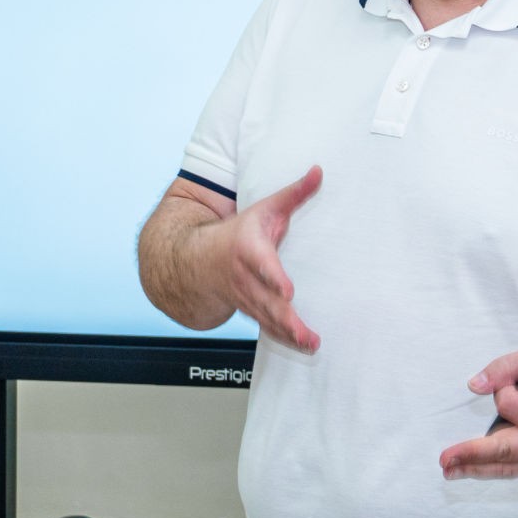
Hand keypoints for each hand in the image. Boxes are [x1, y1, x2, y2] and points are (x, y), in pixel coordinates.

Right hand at [206, 165, 322, 352]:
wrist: (197, 260)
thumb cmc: (239, 232)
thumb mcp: (264, 208)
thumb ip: (294, 193)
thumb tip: (319, 170)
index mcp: (249, 249)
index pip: (262, 264)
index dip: (274, 278)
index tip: (288, 290)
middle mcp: (246, 278)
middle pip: (267, 300)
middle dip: (285, 317)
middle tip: (304, 331)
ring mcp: (247, 298)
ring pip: (268, 319)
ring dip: (289, 333)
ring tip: (310, 343)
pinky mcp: (252, 312)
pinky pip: (269, 328)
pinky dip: (285, 340)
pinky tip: (304, 347)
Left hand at [438, 345, 517, 479]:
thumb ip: (505, 368)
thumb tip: (474, 386)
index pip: (510, 403)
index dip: (504, 387)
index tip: (515, 380)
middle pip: (504, 449)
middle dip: (472, 454)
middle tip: (444, 460)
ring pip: (504, 465)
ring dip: (473, 468)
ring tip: (447, 470)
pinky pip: (508, 469)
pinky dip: (486, 470)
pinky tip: (465, 470)